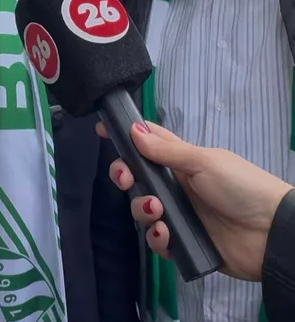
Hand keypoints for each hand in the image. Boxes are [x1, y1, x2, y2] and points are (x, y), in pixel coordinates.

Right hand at [98, 121, 292, 280]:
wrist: (271, 233)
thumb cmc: (240, 186)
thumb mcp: (204, 161)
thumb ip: (167, 149)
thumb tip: (133, 130)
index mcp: (181, 160)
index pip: (148, 143)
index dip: (125, 136)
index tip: (101, 131)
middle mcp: (176, 186)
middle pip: (137, 178)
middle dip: (124, 175)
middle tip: (125, 177)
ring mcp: (179, 215)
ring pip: (142, 210)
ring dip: (142, 209)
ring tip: (157, 211)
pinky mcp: (183, 243)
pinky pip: (157, 241)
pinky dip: (156, 237)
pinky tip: (166, 233)